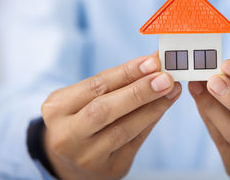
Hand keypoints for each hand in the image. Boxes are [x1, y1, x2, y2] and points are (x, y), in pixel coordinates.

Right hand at [42, 53, 180, 179]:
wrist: (70, 158)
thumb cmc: (80, 117)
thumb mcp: (82, 97)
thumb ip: (113, 82)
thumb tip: (152, 63)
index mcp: (56, 109)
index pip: (95, 86)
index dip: (126, 72)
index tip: (152, 61)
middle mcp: (67, 136)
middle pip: (104, 110)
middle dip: (139, 92)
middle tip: (166, 78)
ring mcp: (87, 156)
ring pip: (123, 129)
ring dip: (152, 108)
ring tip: (172, 90)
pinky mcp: (109, 169)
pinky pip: (135, 142)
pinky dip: (151, 121)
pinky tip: (163, 106)